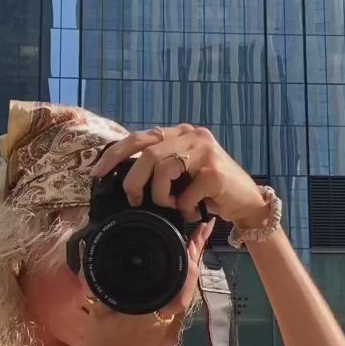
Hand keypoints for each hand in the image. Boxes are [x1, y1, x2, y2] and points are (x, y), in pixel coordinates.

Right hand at [77, 218, 214, 345]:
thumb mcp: (97, 308)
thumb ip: (94, 279)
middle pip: (189, 287)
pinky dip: (182, 289)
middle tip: (202, 233)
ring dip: (190, 274)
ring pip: (186, 297)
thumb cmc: (100, 344)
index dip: (191, 261)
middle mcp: (168, 322)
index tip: (196, 238)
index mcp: (152, 313)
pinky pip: (179, 308)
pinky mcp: (171, 338)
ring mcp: (172, 332)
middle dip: (196, 259)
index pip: (181, 284)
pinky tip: (182, 274)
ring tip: (195, 247)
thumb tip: (87, 250)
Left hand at [89, 124, 268, 226]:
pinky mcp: (214, 172)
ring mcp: (205, 151)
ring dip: (160, 196)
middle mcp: (192, 135)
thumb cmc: (210, 191)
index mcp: (180, 134)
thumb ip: (161, 167)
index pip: (140, 137)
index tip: (97, 173)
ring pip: (162, 170)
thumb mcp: (183, 174)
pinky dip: (183, 207)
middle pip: (147, 152)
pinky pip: (184, 192)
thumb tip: (125, 180)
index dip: (115, 154)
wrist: (247, 202)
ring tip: (171, 206)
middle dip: (133, 180)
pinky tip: (192, 212)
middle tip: (134, 199)